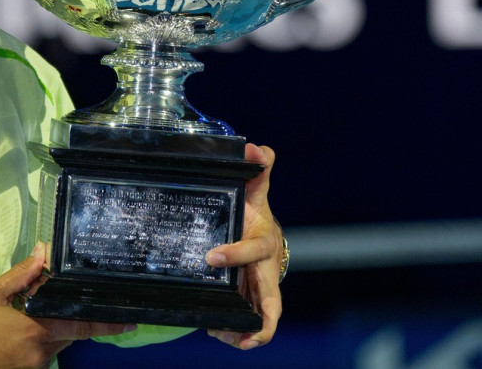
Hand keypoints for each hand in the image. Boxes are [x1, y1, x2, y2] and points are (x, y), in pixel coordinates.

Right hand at [0, 242, 135, 367]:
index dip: (107, 324)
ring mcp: (38, 365)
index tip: (129, 321)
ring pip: (59, 342)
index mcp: (37, 329)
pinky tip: (22, 332)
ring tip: (26, 317)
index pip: (80, 324)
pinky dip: (42, 339)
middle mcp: (43, 351)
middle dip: (70, 316)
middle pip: (71, 331)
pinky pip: (46, 352)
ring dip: (53, 327)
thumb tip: (43, 253)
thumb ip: (22, 275)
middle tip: (55, 303)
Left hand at [205, 143, 283, 349]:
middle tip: (238, 334)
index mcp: (265, 242)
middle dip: (260, 320)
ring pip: (259, 317)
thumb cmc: (255, 212)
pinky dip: (235, 331)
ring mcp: (259, 287)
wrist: (263, 232)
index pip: (255, 250)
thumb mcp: (256, 190)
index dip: (237, 254)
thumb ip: (257, 169)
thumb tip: (254, 147)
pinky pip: (248, 319)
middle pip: (271, 300)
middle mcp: (265, 269)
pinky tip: (218, 332)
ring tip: (221, 335)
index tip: (211, 256)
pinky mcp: (250, 298)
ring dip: (243, 331)